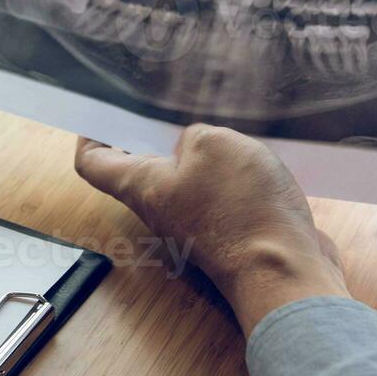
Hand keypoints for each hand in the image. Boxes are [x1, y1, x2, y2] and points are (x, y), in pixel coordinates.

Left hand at [74, 126, 346, 335]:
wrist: (285, 271)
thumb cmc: (240, 207)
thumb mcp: (213, 143)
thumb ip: (194, 135)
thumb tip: (193, 147)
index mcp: (142, 186)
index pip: (93, 163)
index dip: (91, 134)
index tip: (104, 112)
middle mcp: (161, 209)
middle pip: (141, 168)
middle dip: (153, 134)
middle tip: (172, 104)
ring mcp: (195, 224)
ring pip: (184, 179)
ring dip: (199, 152)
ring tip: (220, 122)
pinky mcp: (230, 232)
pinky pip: (219, 194)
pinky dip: (229, 173)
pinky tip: (252, 155)